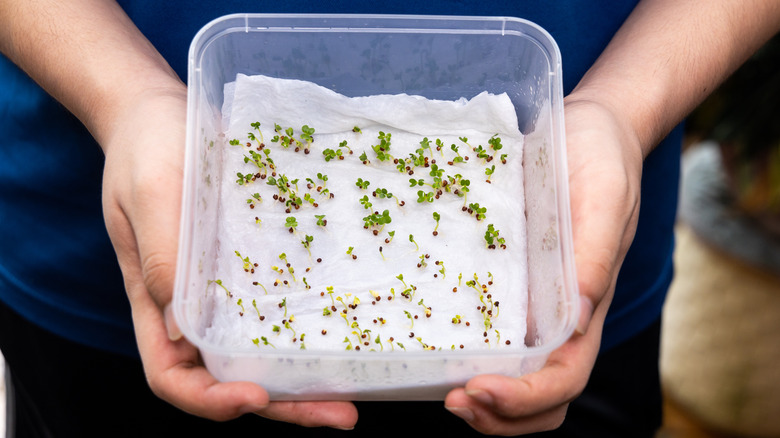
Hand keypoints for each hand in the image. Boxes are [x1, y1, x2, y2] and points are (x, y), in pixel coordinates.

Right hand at [100, 86, 357, 427]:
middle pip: (231, 378)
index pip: (173, 376)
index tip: (254, 396)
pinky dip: (310, 330)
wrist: (161, 112)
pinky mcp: (253, 262)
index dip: (209, 400)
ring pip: (263, 352)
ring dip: (306, 379)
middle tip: (340, 414)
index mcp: (154, 302)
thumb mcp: (148, 195)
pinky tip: (348, 334)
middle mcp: (192, 306)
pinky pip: (281, 306)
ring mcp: (225, 287)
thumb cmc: (144, 150)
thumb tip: (186, 333)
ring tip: (357, 391)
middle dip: (284, 406)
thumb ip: (161, 259)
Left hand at [443, 98, 643, 434]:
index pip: (564, 378)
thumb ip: (594, 256)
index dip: (525, 398)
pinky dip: (464, 353)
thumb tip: (573, 319)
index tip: (478, 388)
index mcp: (587, 307)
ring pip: (513, 375)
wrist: (590, 129)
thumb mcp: (604, 198)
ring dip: (481, 398)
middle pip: (539, 396)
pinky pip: (488, 330)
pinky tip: (430, 345)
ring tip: (437, 389)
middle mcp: (558, 317)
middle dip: (498, 415)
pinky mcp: (508, 280)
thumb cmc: (604, 160)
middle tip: (451, 401)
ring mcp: (532, 303)